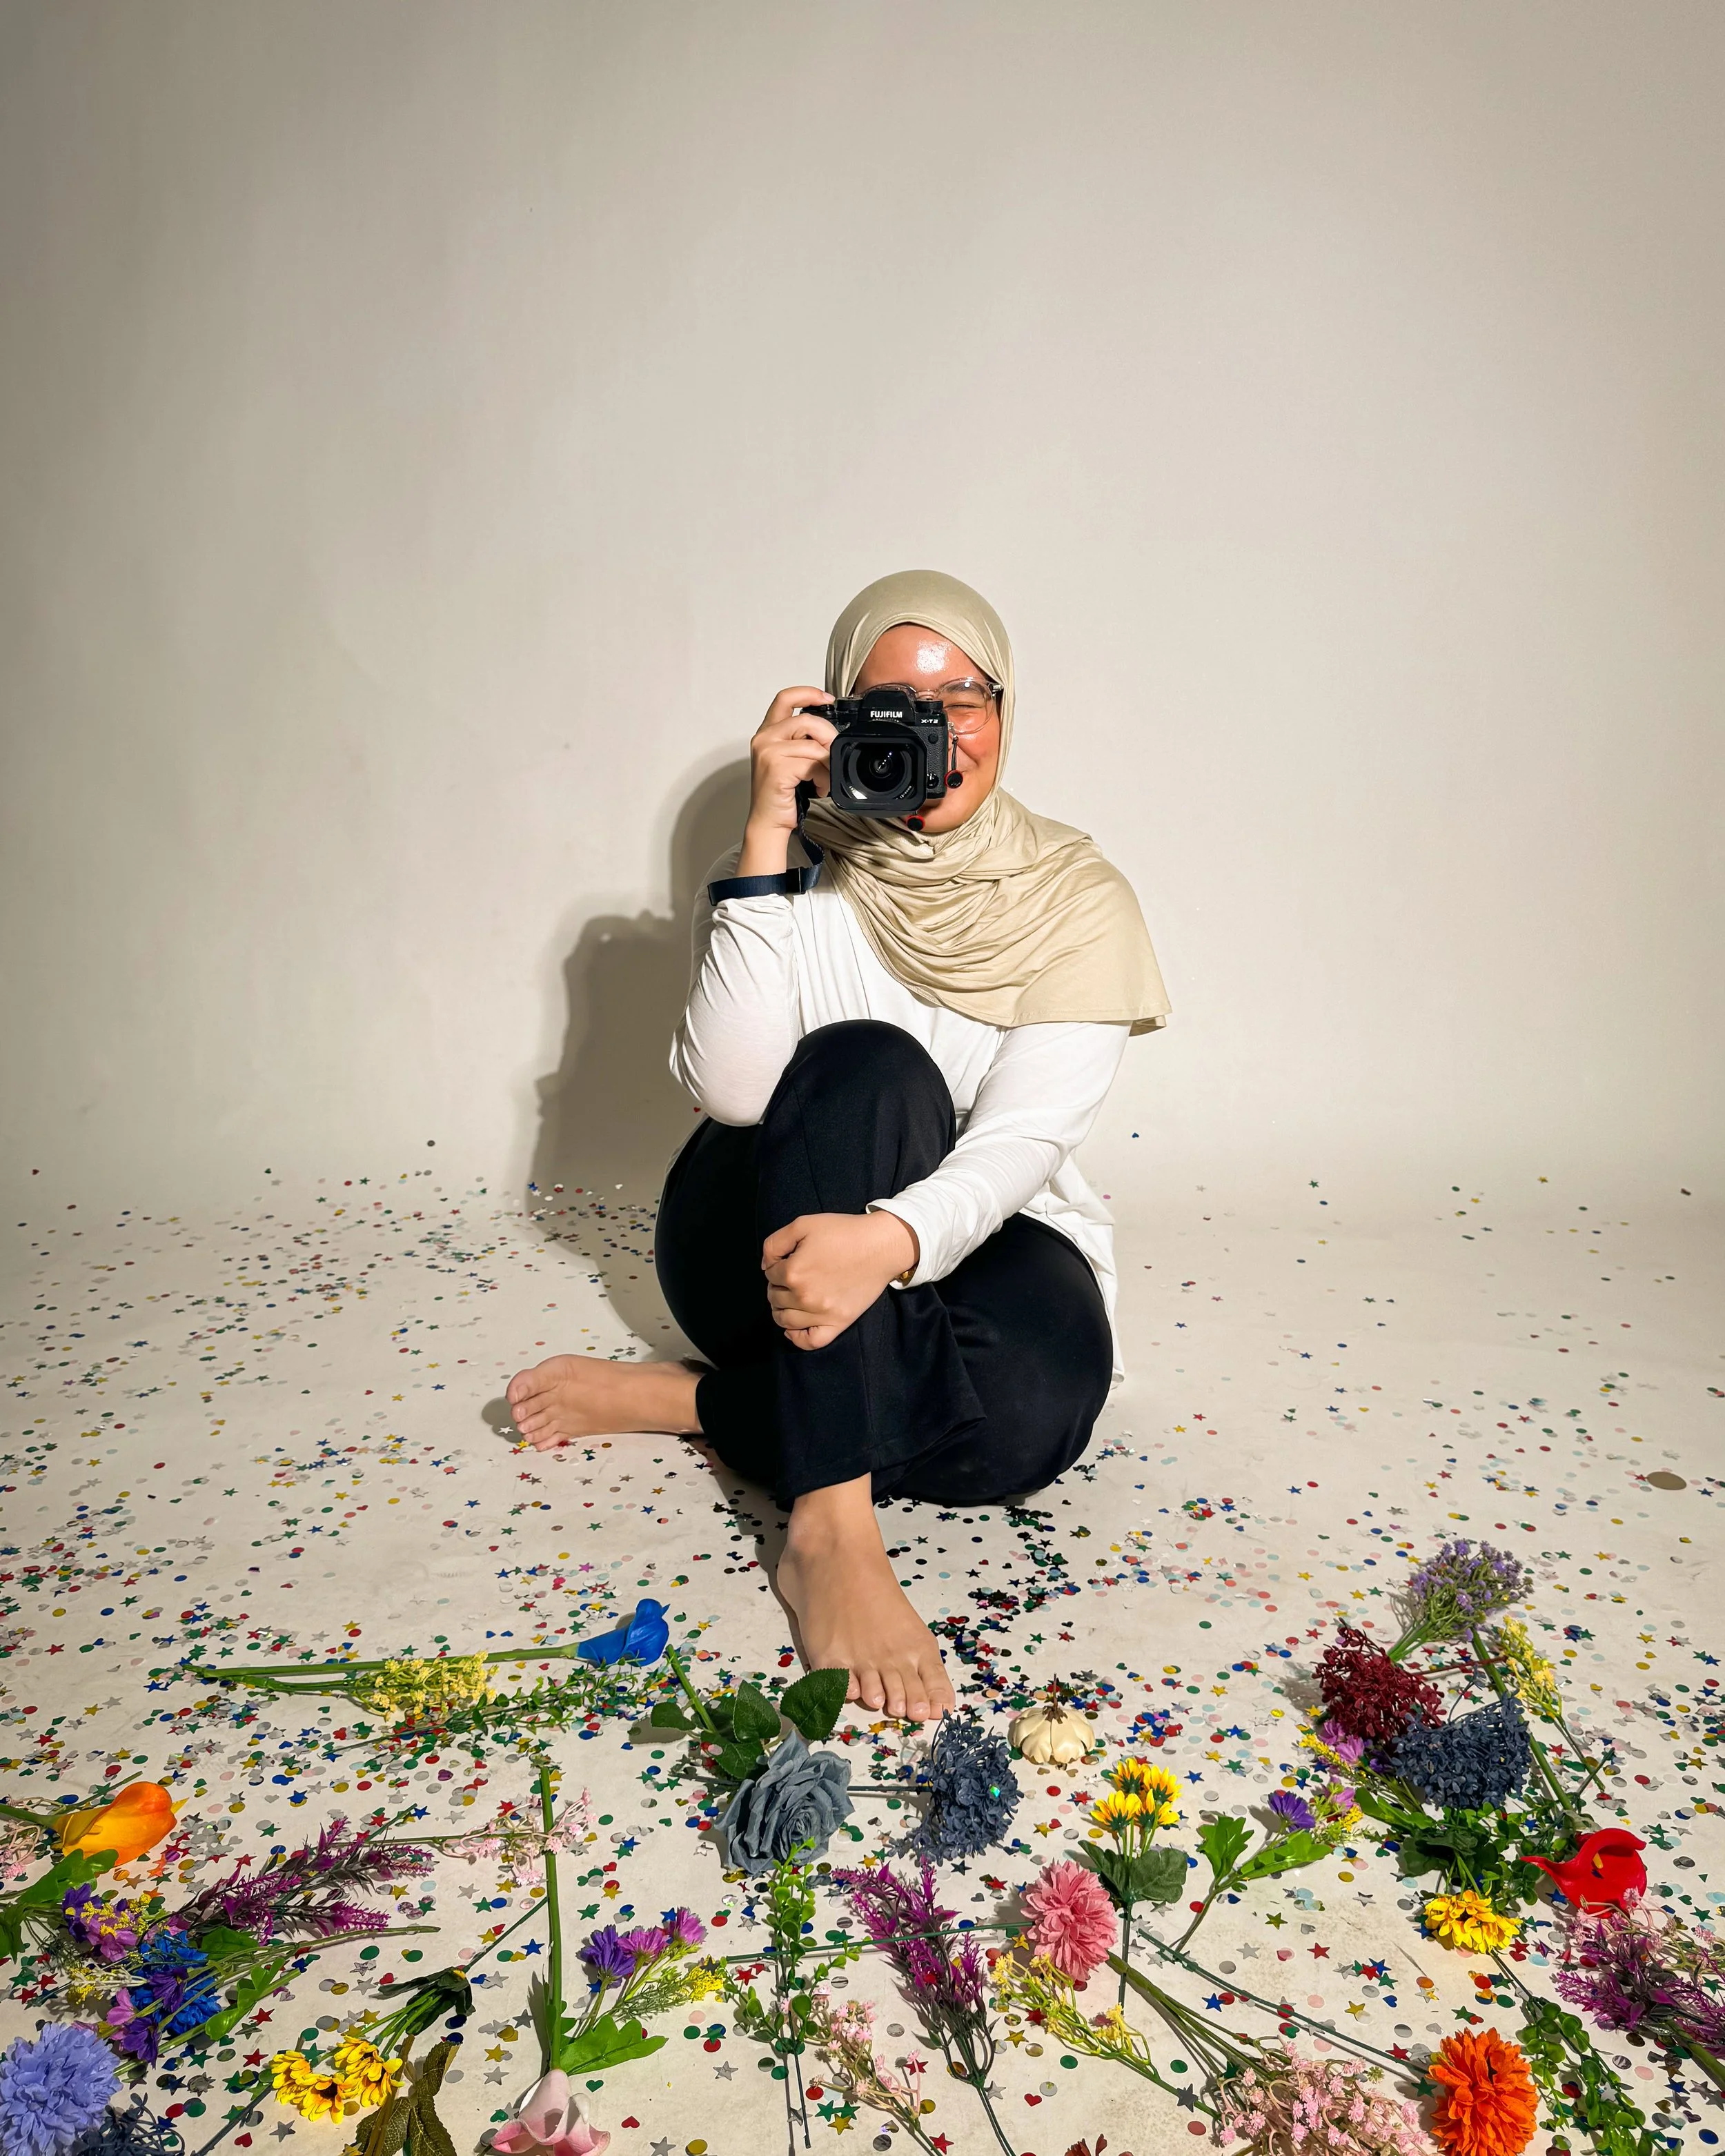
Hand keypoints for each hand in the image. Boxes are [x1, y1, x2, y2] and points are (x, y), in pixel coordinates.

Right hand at [738, 686, 835, 877]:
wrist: (768, 822)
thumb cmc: (782, 793)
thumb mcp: (791, 760)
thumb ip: (803, 741)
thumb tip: (831, 734)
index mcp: (767, 732)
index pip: (785, 698)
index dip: (808, 693)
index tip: (827, 698)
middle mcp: (764, 738)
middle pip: (807, 720)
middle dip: (828, 736)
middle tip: (834, 754)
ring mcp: (769, 752)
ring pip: (813, 745)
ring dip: (827, 764)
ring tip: (825, 779)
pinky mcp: (777, 768)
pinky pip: (813, 764)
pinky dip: (823, 777)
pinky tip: (819, 788)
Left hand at [762, 1210, 919, 1349]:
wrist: (880, 1245)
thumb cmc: (843, 1231)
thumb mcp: (803, 1224)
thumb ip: (775, 1243)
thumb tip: (766, 1266)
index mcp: (793, 1272)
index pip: (770, 1275)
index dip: (776, 1265)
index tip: (789, 1260)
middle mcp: (805, 1296)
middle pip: (774, 1298)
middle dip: (777, 1286)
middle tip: (791, 1277)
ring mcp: (822, 1313)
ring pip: (785, 1321)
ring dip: (781, 1309)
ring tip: (790, 1298)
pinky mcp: (838, 1323)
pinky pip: (810, 1342)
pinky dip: (797, 1338)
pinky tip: (794, 1328)